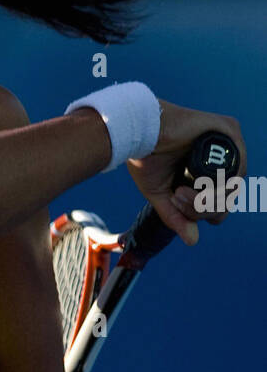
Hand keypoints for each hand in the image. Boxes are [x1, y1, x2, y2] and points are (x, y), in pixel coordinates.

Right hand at [127, 101, 246, 246]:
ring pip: (233, 186)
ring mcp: (227, 143)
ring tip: (179, 193)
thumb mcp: (162, 195)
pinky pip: (235, 168)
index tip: (176, 203)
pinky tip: (193, 186)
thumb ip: (178, 217)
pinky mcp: (228, 130)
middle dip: (202, 208)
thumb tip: (193, 241)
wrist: (136, 133)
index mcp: (207, 171)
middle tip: (177, 198)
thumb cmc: (145, 157)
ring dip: (206, 200)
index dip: (203, 213)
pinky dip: (215, 186)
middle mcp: (220, 157)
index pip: (221, 201)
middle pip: (228, 197)